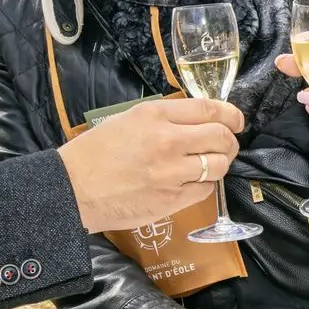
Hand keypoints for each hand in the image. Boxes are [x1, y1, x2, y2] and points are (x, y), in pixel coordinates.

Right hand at [59, 96, 242, 231]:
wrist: (73, 188)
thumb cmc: (96, 153)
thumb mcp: (129, 119)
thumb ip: (165, 118)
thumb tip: (199, 120)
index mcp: (156, 115)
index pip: (210, 109)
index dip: (231, 115)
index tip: (235, 120)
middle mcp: (169, 141)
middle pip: (221, 137)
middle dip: (229, 140)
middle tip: (225, 144)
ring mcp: (172, 172)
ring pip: (219, 165)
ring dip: (220, 163)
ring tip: (210, 164)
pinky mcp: (173, 199)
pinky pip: (206, 189)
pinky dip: (206, 184)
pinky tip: (193, 181)